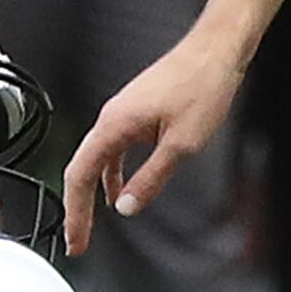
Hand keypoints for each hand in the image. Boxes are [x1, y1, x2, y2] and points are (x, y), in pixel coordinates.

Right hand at [63, 26, 254, 247]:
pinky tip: (120, 188)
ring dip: (93, 193)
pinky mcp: (135, 111)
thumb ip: (151, 178)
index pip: (80, 175)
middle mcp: (111, 116)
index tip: (75, 239)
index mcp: (115, 124)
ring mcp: (122, 113)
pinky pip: (114, 148)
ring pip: (97, 159)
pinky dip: (112, 173)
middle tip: (78, 240)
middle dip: (78, 208)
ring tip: (94, 222)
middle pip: (82, 169)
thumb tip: (127, 207)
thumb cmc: (203, 86)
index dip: (75, 212)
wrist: (216, 51)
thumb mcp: (182, 145)